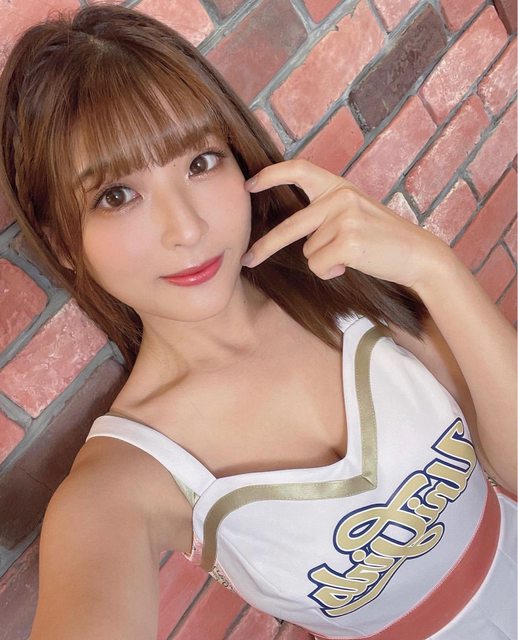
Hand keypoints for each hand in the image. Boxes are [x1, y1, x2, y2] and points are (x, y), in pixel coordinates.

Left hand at [241, 159, 450, 289]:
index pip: (300, 170)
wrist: (418, 255)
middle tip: (248, 259)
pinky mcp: (348, 241)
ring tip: (353, 256)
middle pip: (290, 225)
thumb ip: (328, 212)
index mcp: (340, 187)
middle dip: (266, 246)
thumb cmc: (384, 239)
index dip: (271, 175)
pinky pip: (319, 265)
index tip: (249, 184)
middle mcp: (340, 197)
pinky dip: (331, 272)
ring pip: (309, 251)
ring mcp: (344, 217)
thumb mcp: (356, 213)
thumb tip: (295, 230)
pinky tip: (353, 265)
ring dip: (325, 261)